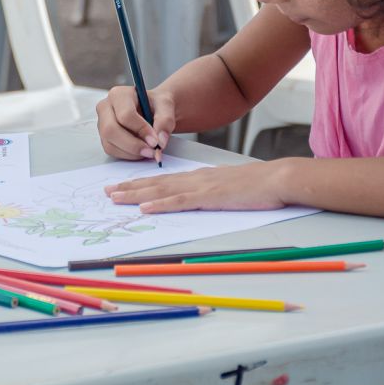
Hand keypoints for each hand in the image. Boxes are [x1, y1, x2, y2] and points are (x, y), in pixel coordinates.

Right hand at [96, 85, 175, 160]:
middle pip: (111, 130)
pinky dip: (128, 155)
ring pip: (110, 144)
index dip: (141, 130)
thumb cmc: (156, 104)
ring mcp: (102, 124)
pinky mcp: (105, 137)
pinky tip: (141, 151)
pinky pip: (112, 151)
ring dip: (132, 153)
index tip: (155, 140)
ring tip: (149, 151)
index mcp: (119, 94)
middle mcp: (106, 108)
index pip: (125, 115)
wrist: (154, 111)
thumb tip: (160, 140)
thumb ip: (165, 120)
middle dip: (133, 145)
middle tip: (152, 152)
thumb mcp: (166, 105)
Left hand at [105, 160, 289, 213]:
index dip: (140, 182)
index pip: (162, 180)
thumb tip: (197, 198)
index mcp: (198, 177)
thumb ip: (211, 191)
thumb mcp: (228, 187)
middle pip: (155, 182)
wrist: (276, 179)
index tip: (121, 186)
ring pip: (161, 190)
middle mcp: (195, 179)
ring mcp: (201, 187)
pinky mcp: (210, 197)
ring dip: (136, 194)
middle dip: (129, 186)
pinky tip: (146, 207)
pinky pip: (180, 202)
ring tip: (116, 197)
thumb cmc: (257, 186)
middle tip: (107, 191)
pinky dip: (161, 204)